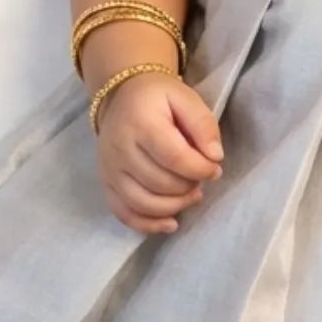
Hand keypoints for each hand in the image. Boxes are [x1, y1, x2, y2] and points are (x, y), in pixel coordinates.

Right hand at [94, 71, 224, 234]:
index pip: (175, 158)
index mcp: (141, 123)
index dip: (201, 169)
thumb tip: (215, 157)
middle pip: (161, 183)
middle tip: (202, 177)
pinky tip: (171, 223)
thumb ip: (204, 124)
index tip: (214, 168)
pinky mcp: (106, 183)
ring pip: (143, 203)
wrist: (122, 96)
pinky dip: (148, 224)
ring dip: (175, 206)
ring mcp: (109, 169)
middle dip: (190, 186)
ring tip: (192, 195)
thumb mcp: (186, 98)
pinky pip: (124, 213)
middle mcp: (120, 149)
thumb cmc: (159, 98)